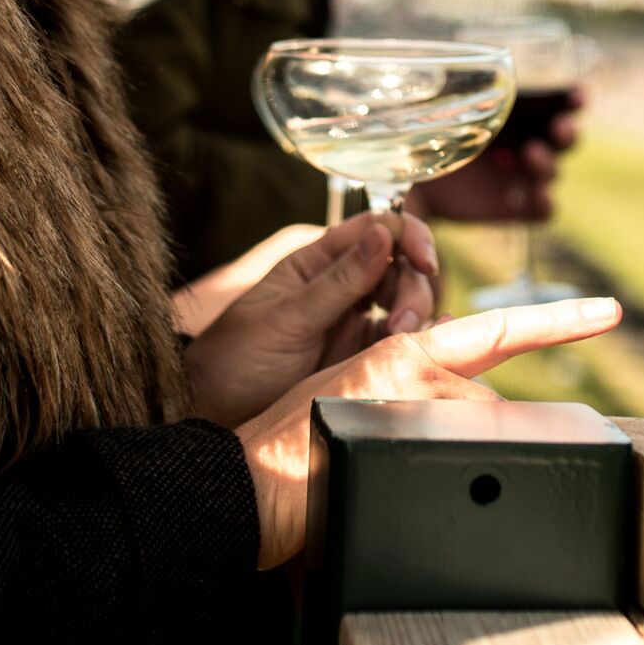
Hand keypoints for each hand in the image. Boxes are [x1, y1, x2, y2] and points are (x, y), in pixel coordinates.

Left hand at [182, 212, 440, 427]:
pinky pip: (403, 341)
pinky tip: (428, 345)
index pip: (377, 228)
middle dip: (413, 287)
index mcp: (318, 262)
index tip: (425, 261)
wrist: (215, 416)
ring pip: (407, 302)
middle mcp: (343, 285)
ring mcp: (354, 321)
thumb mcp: (285, 319)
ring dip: (416, 315)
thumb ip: (338, 281)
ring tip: (401, 339)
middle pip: (401, 266)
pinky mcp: (363, 357)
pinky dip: (422, 339)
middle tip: (403, 322)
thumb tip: (383, 233)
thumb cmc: (235, 359)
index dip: (409, 236)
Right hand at [237, 299, 622, 568]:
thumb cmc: (302, 464)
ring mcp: (408, 386)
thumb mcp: (364, 419)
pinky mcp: (398, 414)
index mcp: (408, 353)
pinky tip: (392, 481)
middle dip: (474, 447)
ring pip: (477, 430)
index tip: (608, 311)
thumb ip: (417, 410)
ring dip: (455, 466)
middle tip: (406, 470)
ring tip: (383, 478)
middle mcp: (414, 359)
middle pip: (489, 406)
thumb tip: (468, 437)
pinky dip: (445, 475)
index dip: (559, 321)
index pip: (497, 332)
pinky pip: (458, 450)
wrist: (248, 483)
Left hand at [407, 89, 583, 223]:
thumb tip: (441, 68)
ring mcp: (521, 176)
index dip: (573, 99)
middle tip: (559, 128)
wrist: (409, 176)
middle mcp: (526, 141)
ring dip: (548, 163)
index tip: (578, 97)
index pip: (557, 103)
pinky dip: (544, 202)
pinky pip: (543, 210)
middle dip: (568, 132)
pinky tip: (535, 194)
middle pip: (566, 138)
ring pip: (554, 171)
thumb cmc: (423, 128)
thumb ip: (444, 89)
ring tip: (529, 154)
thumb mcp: (433, 103)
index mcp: (516, 110)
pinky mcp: (514, 206)